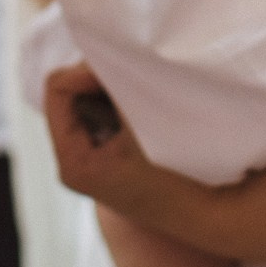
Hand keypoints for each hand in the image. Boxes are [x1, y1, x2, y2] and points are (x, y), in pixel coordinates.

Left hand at [42, 65, 178, 218]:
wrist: (208, 217)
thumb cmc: (177, 174)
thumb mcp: (142, 121)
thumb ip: (116, 84)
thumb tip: (103, 50)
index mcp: (71, 160)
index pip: (57, 88)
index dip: (85, 69)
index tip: (118, 63)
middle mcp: (74, 164)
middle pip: (70, 95)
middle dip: (98, 77)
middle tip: (130, 67)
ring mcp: (92, 164)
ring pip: (89, 103)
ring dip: (111, 88)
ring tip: (140, 84)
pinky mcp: (110, 161)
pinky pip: (104, 116)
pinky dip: (120, 102)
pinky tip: (144, 103)